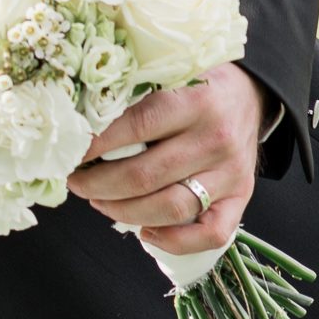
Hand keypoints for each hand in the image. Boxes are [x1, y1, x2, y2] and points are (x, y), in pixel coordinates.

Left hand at [65, 63, 266, 255]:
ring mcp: (230, 173)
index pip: (136, 127)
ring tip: (98, 201)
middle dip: (98, 184)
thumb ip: (133, 96)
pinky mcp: (241, 197)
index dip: (95, 145)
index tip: (69, 152)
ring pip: (170, 208)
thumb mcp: (167, 76)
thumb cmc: (197, 86)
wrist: (250, 94)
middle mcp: (215, 140)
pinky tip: (144, 231)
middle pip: (144, 176)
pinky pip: (210, 234)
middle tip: (75, 181)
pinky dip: (174, 241)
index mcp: (195, 102)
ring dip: (123, 212)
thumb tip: (78, 122)